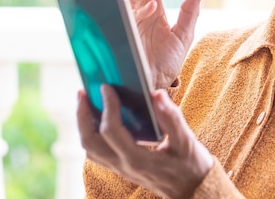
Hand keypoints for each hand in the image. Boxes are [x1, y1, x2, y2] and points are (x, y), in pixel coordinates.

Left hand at [77, 86, 212, 198]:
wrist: (192, 191)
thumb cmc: (191, 165)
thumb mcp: (186, 141)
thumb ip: (171, 117)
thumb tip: (156, 94)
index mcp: (138, 159)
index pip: (111, 131)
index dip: (107, 107)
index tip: (107, 87)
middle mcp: (124, 166)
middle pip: (90, 142)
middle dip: (82, 115)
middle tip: (83, 92)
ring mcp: (120, 169)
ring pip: (90, 149)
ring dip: (84, 125)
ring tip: (86, 103)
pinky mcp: (121, 168)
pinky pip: (98, 153)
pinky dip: (92, 134)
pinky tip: (99, 120)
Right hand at [126, 0, 204, 87]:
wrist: (157, 85)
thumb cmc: (167, 63)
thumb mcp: (183, 36)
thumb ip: (190, 12)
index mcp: (154, 8)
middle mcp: (140, 11)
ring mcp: (132, 21)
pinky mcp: (127, 34)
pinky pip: (131, 17)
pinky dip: (142, 9)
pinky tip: (153, 4)